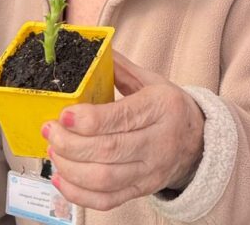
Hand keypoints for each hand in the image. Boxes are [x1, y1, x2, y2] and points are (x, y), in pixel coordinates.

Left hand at [43, 52, 204, 210]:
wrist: (199, 142)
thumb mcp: (152, 81)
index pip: (121, 118)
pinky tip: (62, 178)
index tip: (64, 114)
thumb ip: (121, 68)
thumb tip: (94, 49)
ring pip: (104, 179)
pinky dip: (79, 194)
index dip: (87, 120)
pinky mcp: (142, 190)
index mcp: (161, 108)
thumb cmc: (170, 108)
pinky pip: (107, 200)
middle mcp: (158, 142)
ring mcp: (150, 170)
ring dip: (70, 167)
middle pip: (108, 151)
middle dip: (70, 144)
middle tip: (50, 131)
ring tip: (54, 151)